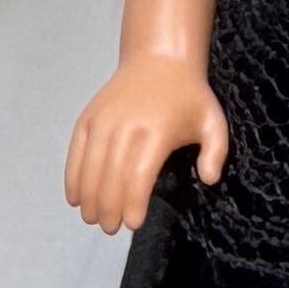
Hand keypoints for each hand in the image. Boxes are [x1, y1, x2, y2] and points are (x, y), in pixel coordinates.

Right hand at [65, 55, 227, 234]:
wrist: (159, 60)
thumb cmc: (188, 96)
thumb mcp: (213, 121)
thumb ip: (215, 153)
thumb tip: (209, 180)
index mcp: (156, 132)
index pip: (138, 176)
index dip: (132, 204)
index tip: (132, 225)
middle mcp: (125, 127)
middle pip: (110, 178)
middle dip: (109, 209)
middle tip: (111, 228)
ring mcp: (102, 122)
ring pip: (89, 169)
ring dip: (89, 199)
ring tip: (94, 219)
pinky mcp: (88, 118)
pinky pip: (75, 153)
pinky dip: (72, 178)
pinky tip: (75, 198)